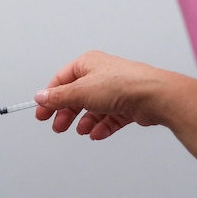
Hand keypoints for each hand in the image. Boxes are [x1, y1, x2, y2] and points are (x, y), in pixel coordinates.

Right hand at [34, 51, 166, 139]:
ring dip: (85, 121)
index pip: (61, 81)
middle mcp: (101, 75)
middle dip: (67, 113)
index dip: (50, 98)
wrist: (155, 96)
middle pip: (77, 96)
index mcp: (87, 64)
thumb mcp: (81, 91)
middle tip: (58, 126)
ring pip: (93, 108)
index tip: (42, 113)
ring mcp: (115, 90)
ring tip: (81, 130)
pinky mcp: (127, 105)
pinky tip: (96, 133)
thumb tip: (41, 96)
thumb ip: (59, 96)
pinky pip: (110, 117)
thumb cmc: (123, 84)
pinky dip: (102, 126)